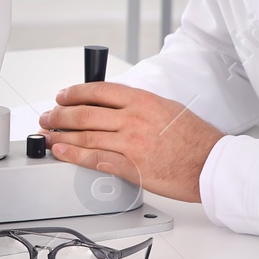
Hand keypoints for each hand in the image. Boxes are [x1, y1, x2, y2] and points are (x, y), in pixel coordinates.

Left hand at [39, 82, 223, 201]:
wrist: (211, 163)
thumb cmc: (195, 137)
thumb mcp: (166, 108)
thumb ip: (138, 105)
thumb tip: (113, 105)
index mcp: (141, 101)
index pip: (97, 91)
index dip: (73, 94)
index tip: (61, 97)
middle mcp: (133, 119)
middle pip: (84, 114)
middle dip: (59, 116)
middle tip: (47, 118)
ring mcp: (131, 144)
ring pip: (85, 137)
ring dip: (60, 136)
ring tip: (47, 136)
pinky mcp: (132, 168)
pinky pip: (96, 161)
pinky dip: (74, 157)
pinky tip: (62, 154)